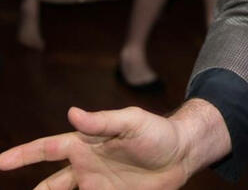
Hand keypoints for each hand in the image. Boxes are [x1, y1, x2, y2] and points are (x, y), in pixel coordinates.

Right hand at [0, 105, 189, 188]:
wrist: (181, 154)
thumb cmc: (158, 132)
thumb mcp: (132, 122)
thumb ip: (102, 120)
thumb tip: (72, 112)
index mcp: (87, 143)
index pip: (48, 148)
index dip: (23, 155)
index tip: (0, 162)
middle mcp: (86, 165)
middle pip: (49, 182)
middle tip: (9, 178)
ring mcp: (96, 184)